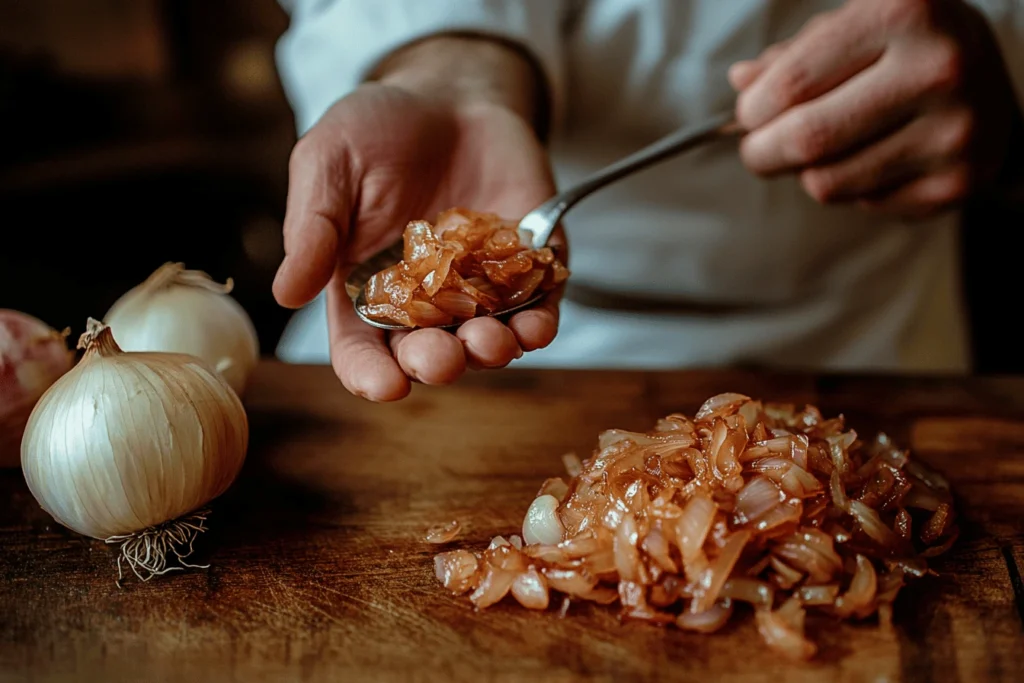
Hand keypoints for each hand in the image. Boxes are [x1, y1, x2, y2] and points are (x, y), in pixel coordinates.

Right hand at [273, 83, 561, 401]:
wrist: (451, 96)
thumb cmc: (378, 130)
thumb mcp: (329, 162)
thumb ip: (313, 226)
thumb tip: (285, 295)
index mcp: (364, 290)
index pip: (362, 348)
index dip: (370, 373)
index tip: (385, 385)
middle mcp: (423, 302)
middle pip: (427, 352)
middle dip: (435, 363)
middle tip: (441, 358)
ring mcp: (478, 288)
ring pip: (485, 340)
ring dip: (491, 351)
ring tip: (491, 341)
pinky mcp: (526, 267)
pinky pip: (536, 306)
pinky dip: (538, 322)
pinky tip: (535, 325)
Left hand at [729, 0, 1021, 217]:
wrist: (997, 85)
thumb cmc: (907, 47)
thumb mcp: (856, 26)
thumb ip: (794, 56)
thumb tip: (742, 82)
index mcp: (905, 14)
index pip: (792, 83)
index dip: (753, 110)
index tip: (749, 116)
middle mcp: (938, 70)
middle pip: (807, 139)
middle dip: (763, 152)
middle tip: (758, 151)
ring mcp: (955, 132)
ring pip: (827, 183)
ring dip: (808, 173)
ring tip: (828, 148)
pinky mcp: (958, 184)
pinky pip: (863, 205)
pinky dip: (852, 189)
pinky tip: (875, 158)